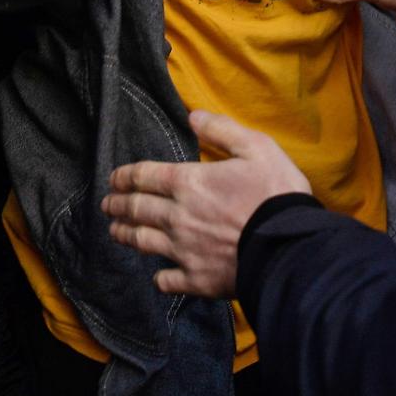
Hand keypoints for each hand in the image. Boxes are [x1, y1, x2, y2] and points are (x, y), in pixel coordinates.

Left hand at [103, 110, 310, 297]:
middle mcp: (177, 217)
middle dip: (117, 204)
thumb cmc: (275, 193)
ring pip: (142, 242)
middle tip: (107, 204)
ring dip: (125, 234)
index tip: (113, 178)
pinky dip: (159, 277)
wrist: (289, 248)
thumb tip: (193, 115)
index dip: (125, 176)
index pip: (144, 176)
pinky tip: (158, 274)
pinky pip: (167, 280)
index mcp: (188, 183)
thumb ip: (222, 130)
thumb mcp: (257, 147)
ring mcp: (183, 251)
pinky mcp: (196, 280)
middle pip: (137, 209)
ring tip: (115, 231)